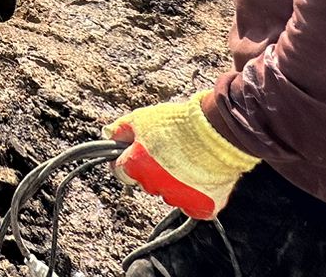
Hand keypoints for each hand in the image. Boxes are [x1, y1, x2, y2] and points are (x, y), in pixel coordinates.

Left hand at [106, 93, 257, 219]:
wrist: (218, 131)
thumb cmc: (179, 123)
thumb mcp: (142, 118)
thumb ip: (121, 129)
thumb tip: (108, 134)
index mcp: (136, 167)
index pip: (120, 171)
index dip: (126, 159)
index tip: (135, 152)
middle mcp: (154, 187)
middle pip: (146, 181)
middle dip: (152, 169)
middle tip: (168, 151)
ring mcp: (179, 199)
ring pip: (169, 193)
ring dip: (174, 181)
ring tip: (188, 160)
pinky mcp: (202, 207)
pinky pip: (193, 205)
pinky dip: (196, 195)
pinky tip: (201, 177)